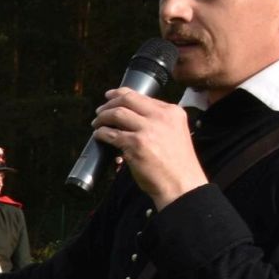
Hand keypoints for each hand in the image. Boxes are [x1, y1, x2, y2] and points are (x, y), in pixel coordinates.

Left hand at [91, 87, 206, 207]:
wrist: (182, 184)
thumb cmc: (177, 164)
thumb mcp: (175, 133)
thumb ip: (159, 122)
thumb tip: (132, 115)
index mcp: (173, 112)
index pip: (142, 96)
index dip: (122, 94)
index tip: (111, 96)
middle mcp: (161, 117)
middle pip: (127, 99)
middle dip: (109, 102)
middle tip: (100, 111)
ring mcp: (148, 129)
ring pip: (116, 113)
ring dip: (102, 117)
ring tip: (96, 123)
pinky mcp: (136, 144)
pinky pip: (111, 133)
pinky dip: (101, 133)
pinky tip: (99, 136)